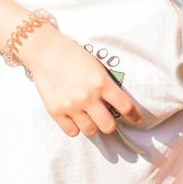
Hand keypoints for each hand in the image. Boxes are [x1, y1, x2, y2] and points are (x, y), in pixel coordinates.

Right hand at [19, 24, 142, 135]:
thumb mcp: (96, 66)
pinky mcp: (56, 111)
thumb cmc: (73, 55)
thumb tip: (115, 104)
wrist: (45, 51)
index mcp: (101, 82)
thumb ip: (105, 84)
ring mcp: (71, 106)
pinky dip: (75, 127)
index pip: (125, 106)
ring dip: (92, 125)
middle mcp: (88, 97)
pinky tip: (74, 117)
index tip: (137, 120)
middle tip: (106, 118)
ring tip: (88, 116)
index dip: (134, 116)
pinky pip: (72, 132)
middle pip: (108, 126)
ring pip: (91, 131)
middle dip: (109, 123)